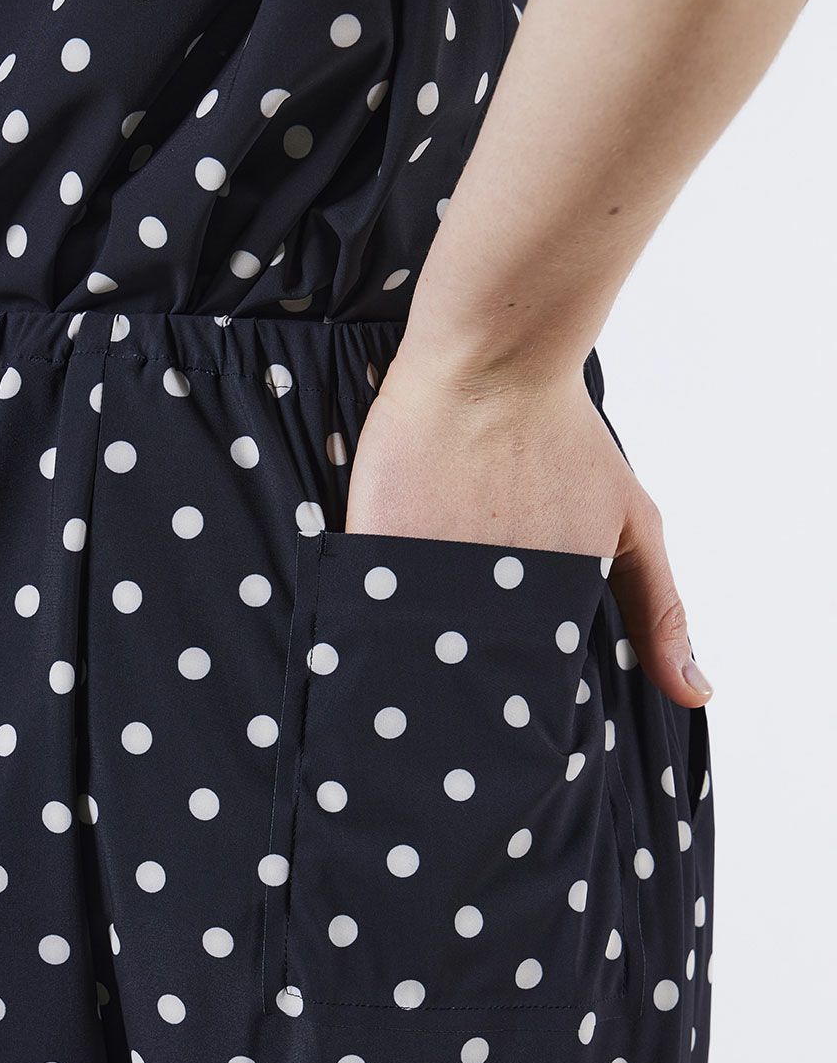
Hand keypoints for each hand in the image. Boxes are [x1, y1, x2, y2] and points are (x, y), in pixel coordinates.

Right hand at [345, 347, 712, 709]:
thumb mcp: (633, 525)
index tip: (499, 689)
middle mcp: (495, 602)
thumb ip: (659, 611)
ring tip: (411, 624)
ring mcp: (434, 575)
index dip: (510, 693)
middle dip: (458, 677)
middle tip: (452, 652)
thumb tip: (695, 695)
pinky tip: (375, 601)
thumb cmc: (566, 439)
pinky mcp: (379, 544)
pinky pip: (367, 601)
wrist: (494, 368)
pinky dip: (370, 612)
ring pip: (414, 643)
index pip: (526, 687)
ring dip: (412, 648)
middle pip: (467, 671)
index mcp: (551, 611)